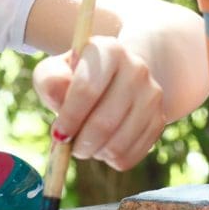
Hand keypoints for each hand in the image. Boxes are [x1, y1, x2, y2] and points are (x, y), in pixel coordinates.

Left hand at [33, 35, 165, 169]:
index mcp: (109, 50)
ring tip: (84, 142)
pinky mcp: (159, 121)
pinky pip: (129, 156)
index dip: (69, 118)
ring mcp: (152, 95)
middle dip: (80, 142)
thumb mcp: (54, 71)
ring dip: (93, 152)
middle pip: (104, 122)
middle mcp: (137, 69)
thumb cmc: (74, 77)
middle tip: (68, 144)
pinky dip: (109, 159)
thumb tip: (59, 93)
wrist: (113, 79)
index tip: (58, 133)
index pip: (87, 89)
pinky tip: (102, 145)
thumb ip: (50, 80)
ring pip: (117, 144)